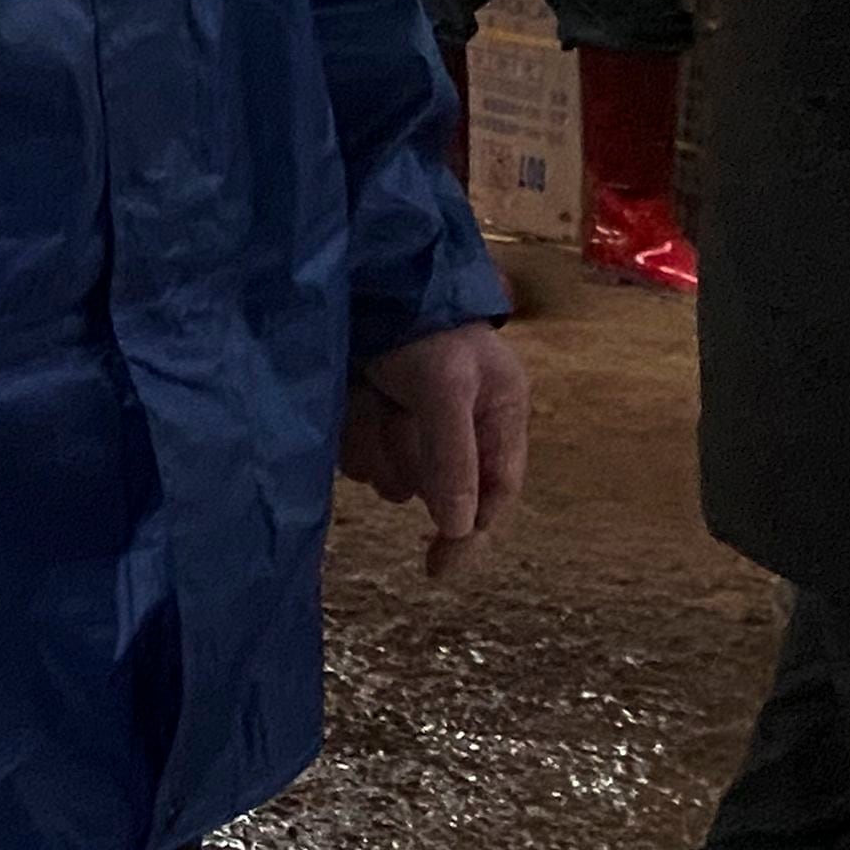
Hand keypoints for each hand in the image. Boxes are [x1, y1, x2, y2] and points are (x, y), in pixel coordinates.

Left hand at [343, 321, 531, 580]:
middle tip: (395, 412)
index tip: (438, 567)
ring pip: (388, 476)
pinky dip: (351, 432)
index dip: (471, 534)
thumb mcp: (447, 386)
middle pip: (432, 489)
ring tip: (372, 391)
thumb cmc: (423, 327)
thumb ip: (454, 456)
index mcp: (497, 417)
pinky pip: (357, 458)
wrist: (364, 282)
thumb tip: (460, 527)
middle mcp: (457, 428)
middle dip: (407, 456)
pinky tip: (352, 394)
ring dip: (375, 440)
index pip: (496, 493)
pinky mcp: (370, 421)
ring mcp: (411, 426)